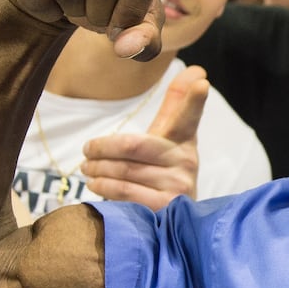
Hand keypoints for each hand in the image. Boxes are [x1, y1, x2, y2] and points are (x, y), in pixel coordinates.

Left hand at [82, 66, 210, 209]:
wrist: (176, 217)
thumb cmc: (166, 169)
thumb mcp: (172, 137)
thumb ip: (177, 104)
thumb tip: (196, 70)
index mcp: (184, 139)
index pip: (189, 116)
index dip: (194, 100)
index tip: (202, 83)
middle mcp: (186, 161)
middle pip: (133, 145)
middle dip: (102, 148)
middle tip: (86, 150)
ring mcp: (177, 186)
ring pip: (124, 170)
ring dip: (97, 169)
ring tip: (86, 168)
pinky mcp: (165, 208)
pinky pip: (124, 192)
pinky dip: (103, 187)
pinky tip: (96, 185)